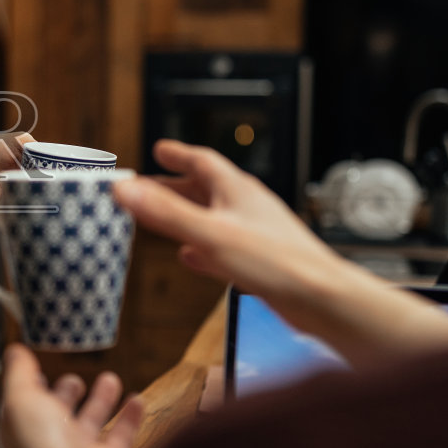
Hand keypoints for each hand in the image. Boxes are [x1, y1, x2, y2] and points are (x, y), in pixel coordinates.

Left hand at [0, 344, 143, 447]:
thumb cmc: (38, 445)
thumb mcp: (20, 397)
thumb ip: (18, 372)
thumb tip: (15, 350)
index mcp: (25, 428)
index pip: (27, 406)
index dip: (32, 390)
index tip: (39, 373)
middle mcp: (52, 442)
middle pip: (60, 415)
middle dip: (67, 395)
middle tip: (74, 379)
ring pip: (93, 423)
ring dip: (101, 400)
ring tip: (110, 378)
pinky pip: (122, 436)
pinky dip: (131, 417)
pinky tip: (137, 399)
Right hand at [115, 139, 345, 304]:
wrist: (322, 298)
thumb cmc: (276, 263)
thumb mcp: (210, 234)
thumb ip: (166, 213)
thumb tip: (125, 190)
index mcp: (237, 191)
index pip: (203, 162)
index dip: (178, 155)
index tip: (160, 149)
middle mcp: (247, 207)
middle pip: (206, 189)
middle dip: (175, 186)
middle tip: (149, 186)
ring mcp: (256, 234)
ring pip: (214, 217)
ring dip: (187, 215)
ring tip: (163, 219)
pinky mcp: (261, 261)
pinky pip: (223, 247)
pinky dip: (201, 247)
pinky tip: (192, 258)